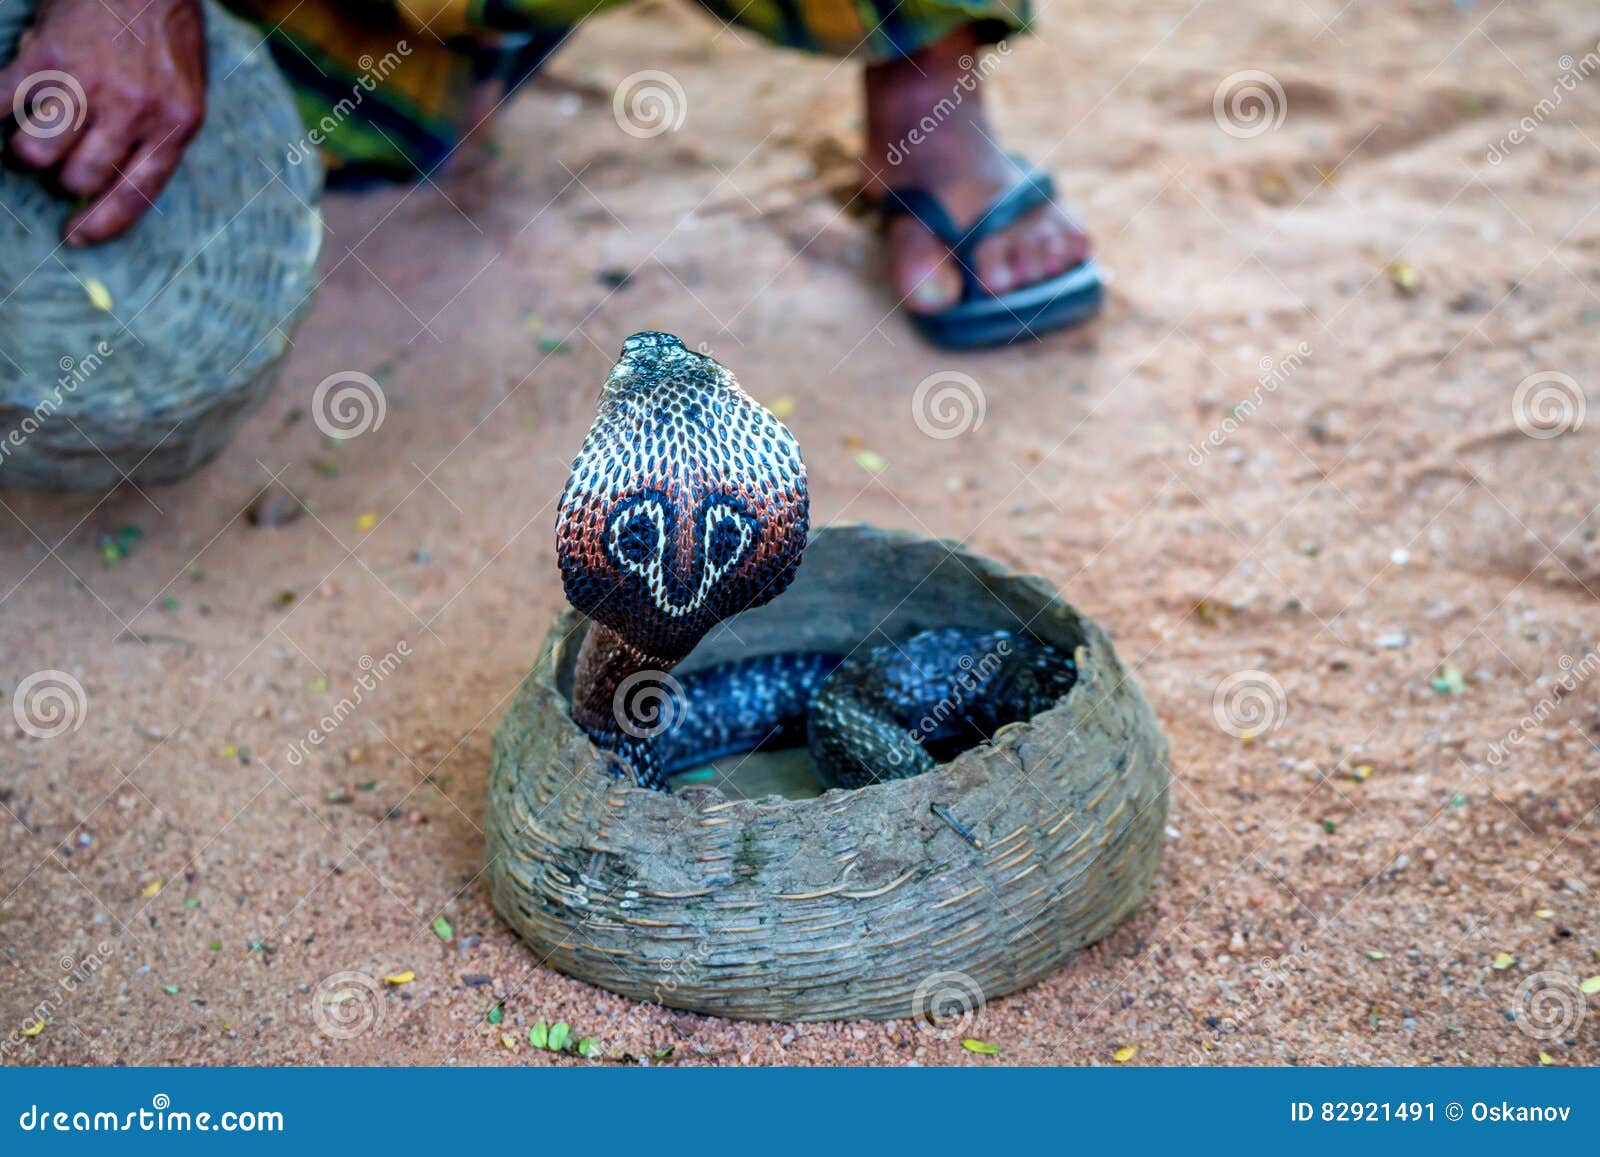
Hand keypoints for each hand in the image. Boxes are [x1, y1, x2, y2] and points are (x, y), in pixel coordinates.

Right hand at [0, 0, 205, 244]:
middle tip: (65, 157)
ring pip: (35, 150)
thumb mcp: (186, 95)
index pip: (135, 193)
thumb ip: (157, 139)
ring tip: (38, 131)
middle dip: (63, 177)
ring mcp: (86, 82)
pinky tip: (6, 106)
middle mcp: (132, 109)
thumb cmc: (166, 39)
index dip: (103, 224)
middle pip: (77, 176)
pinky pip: (1, 102)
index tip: (78, 237)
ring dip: (29, 149)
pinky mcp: (45, 54)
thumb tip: (109, 187)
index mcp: (175, 124)